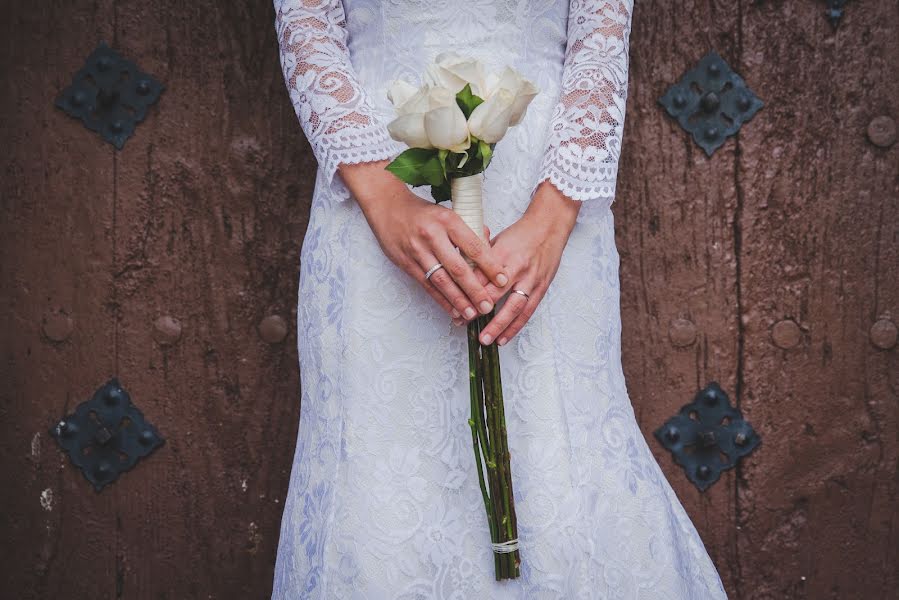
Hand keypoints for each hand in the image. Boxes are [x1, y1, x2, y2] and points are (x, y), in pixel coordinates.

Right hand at [338, 160, 508, 323]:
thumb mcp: (448, 212)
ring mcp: (418, 251)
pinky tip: (452, 310)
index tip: (503, 280)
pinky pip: (427, 285)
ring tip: (471, 314)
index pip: (474, 246)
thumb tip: (490, 244)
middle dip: (474, 290)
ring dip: (457, 300)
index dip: (490, 265)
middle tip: (488, 306)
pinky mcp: (407, 263)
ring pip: (441, 281)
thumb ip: (469, 229)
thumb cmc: (423, 212)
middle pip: (457, 268)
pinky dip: (441, 300)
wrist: (388, 207)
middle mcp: (432, 236)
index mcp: (448, 221)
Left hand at [474, 180, 580, 344]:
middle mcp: (516, 268)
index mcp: (501, 254)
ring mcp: (531, 279)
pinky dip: (515, 327)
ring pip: (513, 307)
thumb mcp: (495, 239)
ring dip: (498, 326)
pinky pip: (527, 311)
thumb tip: (458, 272)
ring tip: (485, 339)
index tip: (453, 306)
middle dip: (478, 311)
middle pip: (494, 293)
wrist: (549, 227)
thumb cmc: (520, 234)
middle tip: (462, 323)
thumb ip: (479, 257)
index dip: (465, 293)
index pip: (479, 277)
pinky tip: (504, 338)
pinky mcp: (541, 288)